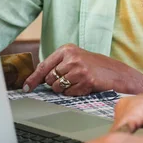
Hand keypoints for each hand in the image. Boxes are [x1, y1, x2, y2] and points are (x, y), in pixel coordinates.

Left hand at [22, 44, 142, 95]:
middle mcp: (72, 57)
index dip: (33, 78)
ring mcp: (79, 69)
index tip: (26, 87)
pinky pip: (69, 93)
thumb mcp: (76, 58)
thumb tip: (39, 78)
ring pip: (57, 87)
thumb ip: (58, 64)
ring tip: (77, 82)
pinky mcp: (85, 80)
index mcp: (67, 49)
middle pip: (49, 78)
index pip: (44, 65)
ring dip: (65, 88)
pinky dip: (74, 92)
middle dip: (55, 83)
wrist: (116, 73)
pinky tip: (83, 86)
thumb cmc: (95, 66)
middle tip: (69, 80)